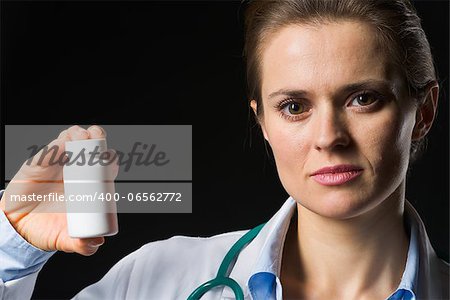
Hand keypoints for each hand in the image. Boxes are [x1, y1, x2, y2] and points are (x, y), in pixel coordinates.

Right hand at [0, 125, 116, 255]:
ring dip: (82, 135)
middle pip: (95, 148)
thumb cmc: (47, 228)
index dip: (111, 162)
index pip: (106, 168)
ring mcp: (62, 161)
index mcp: (90, 186)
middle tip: (100, 145)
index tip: (111, 164)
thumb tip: (96, 243)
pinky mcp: (45, 158)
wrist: (17, 226)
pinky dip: (62, 139)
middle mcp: (79, 170)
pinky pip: (56, 143)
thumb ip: (82, 246)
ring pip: (77, 139)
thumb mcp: (66, 239)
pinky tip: (66, 140)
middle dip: (100, 141)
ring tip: (84, 138)